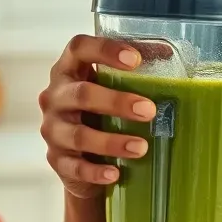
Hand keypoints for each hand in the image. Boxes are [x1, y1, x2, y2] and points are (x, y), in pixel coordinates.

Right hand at [38, 34, 153, 198]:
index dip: (104, 50)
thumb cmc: (100, 109)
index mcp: (70, 70)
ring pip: (79, 135)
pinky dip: (95, 172)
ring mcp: (52, 129)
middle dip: (116, 102)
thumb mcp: (112, 86)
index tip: (135, 59)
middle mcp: (55, 97)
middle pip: (81, 94)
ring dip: (112, 142)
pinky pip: (74, 167)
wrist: (79, 153)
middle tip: (149, 110)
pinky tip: (115, 174)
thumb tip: (169, 55)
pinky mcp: (56, 160)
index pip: (78, 48)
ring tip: (141, 147)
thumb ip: (136, 70)